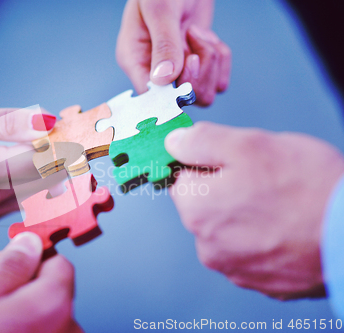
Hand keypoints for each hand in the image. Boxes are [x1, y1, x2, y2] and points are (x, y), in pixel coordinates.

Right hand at [0, 96, 55, 224]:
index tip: (75, 130)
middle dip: (60, 156)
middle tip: (67, 134)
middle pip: (42, 180)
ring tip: (47, 143)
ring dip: (48, 168)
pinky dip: (31, 179)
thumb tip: (48, 122)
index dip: (62, 145)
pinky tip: (26, 159)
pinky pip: (20, 198)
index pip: (39, 162)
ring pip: (35, 192)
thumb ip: (5, 121)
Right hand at [0, 232, 82, 332]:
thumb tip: (29, 243)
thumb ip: (10, 266)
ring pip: (49, 320)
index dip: (34, 262)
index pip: (60, 266)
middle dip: (27, 292)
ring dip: (27, 318)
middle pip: (55, 294)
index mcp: (54, 305)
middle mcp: (69, 331)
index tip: (14, 266)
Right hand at [116, 0, 230, 104]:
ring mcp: (178, 71)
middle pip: (183, 100)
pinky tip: (207, 38)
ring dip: (210, 63)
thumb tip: (164, 80)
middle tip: (193, 38)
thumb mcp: (160, 9)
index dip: (172, 91)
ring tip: (198, 35)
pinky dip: (220, 60)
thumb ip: (164, 44)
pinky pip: (218, 81)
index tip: (188, 62)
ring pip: (203, 94)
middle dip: (197, 72)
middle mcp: (155, 71)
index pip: (151, 96)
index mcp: (135, 60)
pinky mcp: (199, 67)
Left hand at [165, 122, 343, 299]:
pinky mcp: (262, 282)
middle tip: (266, 180)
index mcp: (196, 210)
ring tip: (283, 204)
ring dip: (247, 215)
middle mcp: (207, 245)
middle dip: (228, 188)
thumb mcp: (247, 144)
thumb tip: (173, 143)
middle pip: (206, 205)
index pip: (182, 178)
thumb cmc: (307, 187)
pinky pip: (253, 251)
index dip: (206, 163)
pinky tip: (289, 228)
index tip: (231, 161)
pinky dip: (266, 239)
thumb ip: (201, 142)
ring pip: (230, 229)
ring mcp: (235, 268)